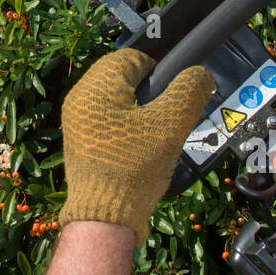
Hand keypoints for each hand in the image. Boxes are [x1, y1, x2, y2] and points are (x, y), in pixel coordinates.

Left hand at [59, 49, 215, 244]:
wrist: (104, 216)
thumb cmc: (133, 167)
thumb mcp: (170, 125)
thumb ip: (188, 91)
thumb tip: (199, 74)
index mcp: (96, 86)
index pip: (132, 57)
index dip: (158, 72)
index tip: (172, 97)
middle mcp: (79, 98)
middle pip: (123, 78)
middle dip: (148, 93)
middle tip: (165, 119)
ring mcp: (76, 121)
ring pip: (116, 100)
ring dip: (139, 112)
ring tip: (154, 137)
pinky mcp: (79, 141)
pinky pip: (107, 120)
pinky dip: (125, 127)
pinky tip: (137, 150)